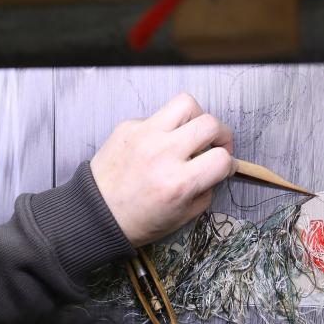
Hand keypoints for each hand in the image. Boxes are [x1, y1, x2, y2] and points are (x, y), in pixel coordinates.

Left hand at [90, 92, 235, 247]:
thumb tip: (218, 168)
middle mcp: (163, 154)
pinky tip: (158, 144)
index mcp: (178, 183)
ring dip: (197, 117)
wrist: (94, 212)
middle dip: (222, 135)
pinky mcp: (128, 125)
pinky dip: (165, 128)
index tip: (225, 166)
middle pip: (210, 124)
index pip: (221, 159)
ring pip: (185, 103)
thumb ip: (205, 190)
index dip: (230, 163)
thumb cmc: (137, 220)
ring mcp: (144, 135)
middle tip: (216, 145)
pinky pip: (158, 116)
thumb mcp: (181, 217)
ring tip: (192, 133)